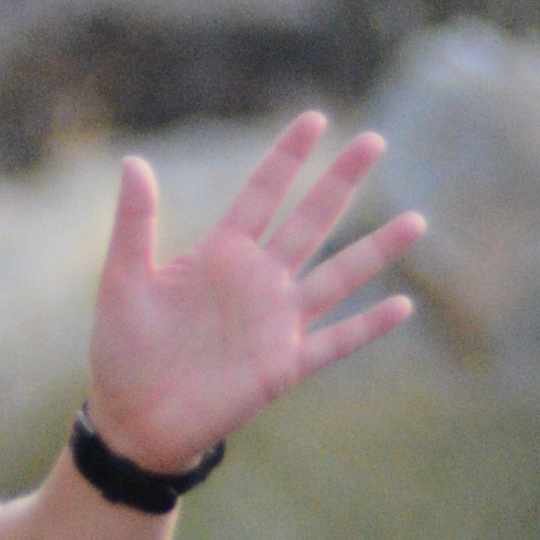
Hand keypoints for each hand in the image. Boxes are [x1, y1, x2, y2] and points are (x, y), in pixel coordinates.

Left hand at [86, 116, 422, 475]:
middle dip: (341, 181)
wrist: (132, 420)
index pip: (262, 194)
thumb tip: (134, 161)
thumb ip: (133, 223)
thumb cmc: (122, 350)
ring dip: (375, 250)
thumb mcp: (122, 280)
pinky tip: (402, 305)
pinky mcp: (283, 366)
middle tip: (375, 140)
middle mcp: (257, 281)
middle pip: (310, 221)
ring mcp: (275, 322)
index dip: (287, 157)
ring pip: (336, 277)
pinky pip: (334, 341)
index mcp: (220, 254)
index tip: (315, 119)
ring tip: (416, 221)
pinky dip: (367, 326)